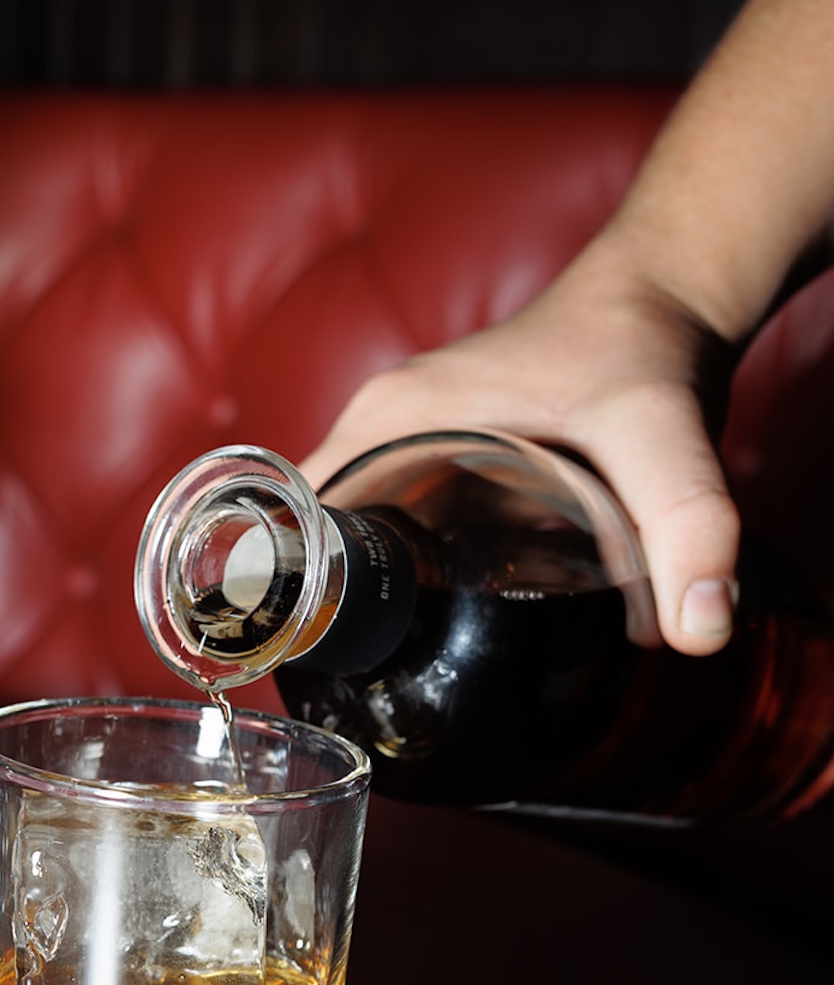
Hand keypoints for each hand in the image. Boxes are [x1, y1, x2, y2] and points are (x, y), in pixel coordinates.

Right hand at [301, 236, 741, 654]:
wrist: (661, 293)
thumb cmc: (642, 345)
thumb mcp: (661, 437)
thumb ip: (688, 525)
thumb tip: (699, 632)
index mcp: (391, 418)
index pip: (290, 516)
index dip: (285, 592)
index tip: (312, 664)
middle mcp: (384, 426)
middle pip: (314, 536)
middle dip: (327, 615)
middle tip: (370, 691)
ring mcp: (407, 438)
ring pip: (352, 534)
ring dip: (361, 598)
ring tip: (395, 676)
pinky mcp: (439, 453)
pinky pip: (391, 521)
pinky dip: (399, 575)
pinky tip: (437, 630)